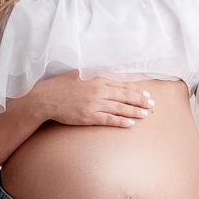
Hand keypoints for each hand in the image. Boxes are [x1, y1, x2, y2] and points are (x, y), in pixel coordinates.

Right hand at [37, 70, 155, 127]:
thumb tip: (101, 75)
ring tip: (146, 114)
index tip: (146, 94)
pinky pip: (108, 120)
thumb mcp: (77, 74)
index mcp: (97, 79)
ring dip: (135, 111)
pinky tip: (131, 124)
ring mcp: (94, 105)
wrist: (45, 98)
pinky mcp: (88, 117)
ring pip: (120, 108)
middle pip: (125, 96)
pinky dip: (120, 121)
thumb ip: (91, 75)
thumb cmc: (59, 86)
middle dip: (140, 100)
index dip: (135, 90)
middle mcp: (98, 91)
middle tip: (152, 105)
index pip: (121, 85)